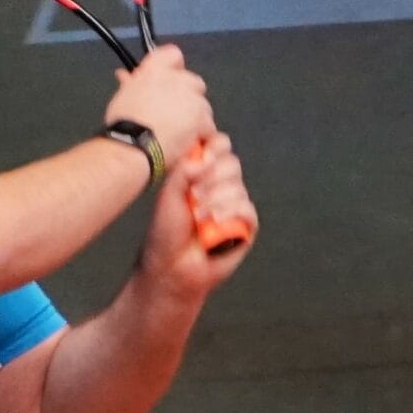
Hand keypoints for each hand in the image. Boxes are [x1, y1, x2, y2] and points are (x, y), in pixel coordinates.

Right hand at [107, 44, 213, 165]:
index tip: (171, 79)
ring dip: (195, 116)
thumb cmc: (123, 125)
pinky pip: (208, 125)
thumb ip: (130, 83)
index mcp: (154, 70)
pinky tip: (188, 142)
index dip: (174, 68)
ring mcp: (190, 97)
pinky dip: (201, 134)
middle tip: (175, 113)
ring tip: (180, 132)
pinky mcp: (200, 117)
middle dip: (188, 96)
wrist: (132, 145)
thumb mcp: (122, 97)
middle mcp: (175, 79)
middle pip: (193, 82)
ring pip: (203, 105)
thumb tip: (125, 76)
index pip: (173, 55)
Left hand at [140, 130, 258, 294]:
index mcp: (201, 173)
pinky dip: (230, 214)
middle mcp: (220, 185)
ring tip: (198, 217)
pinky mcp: (245, 225)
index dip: (213, 148)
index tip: (201, 159)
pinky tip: (214, 222)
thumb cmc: (166, 232)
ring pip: (238, 187)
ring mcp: (234, 204)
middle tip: (193, 195)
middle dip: (212, 178)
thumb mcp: (168, 194)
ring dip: (216, 201)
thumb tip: (206, 158)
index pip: (219, 145)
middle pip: (232, 163)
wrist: (171, 267)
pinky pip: (246, 209)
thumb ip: (184, 169)